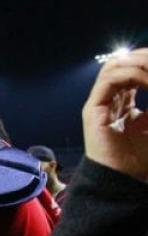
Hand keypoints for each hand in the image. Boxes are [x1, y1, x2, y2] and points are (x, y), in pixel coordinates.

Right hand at [83, 48, 147, 180]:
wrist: (124, 178)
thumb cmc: (141, 157)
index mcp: (124, 103)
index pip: (132, 70)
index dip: (147, 60)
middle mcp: (110, 100)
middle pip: (122, 64)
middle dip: (144, 57)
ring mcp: (99, 103)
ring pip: (113, 67)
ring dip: (137, 63)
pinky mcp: (93, 110)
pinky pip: (108, 81)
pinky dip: (129, 74)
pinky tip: (146, 80)